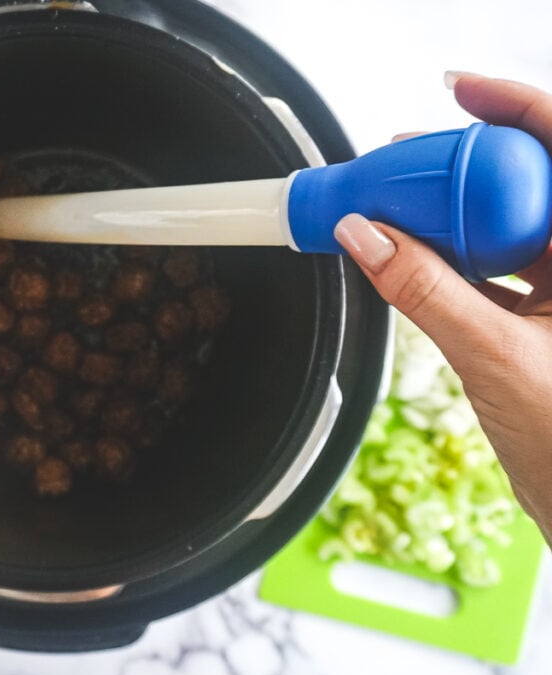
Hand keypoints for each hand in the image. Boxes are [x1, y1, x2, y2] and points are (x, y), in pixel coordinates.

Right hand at [333, 73, 551, 542]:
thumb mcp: (496, 356)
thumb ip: (424, 291)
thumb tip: (366, 235)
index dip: (513, 109)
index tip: (457, 93)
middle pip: (524, 182)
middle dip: (461, 163)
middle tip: (400, 165)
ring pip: (503, 224)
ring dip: (446, 215)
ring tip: (390, 210)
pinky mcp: (542, 314)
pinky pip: (489, 266)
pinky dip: (445, 260)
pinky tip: (406, 259)